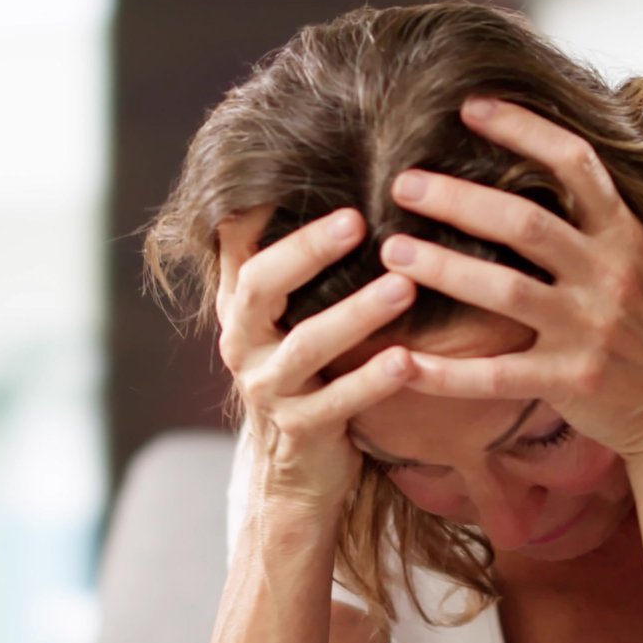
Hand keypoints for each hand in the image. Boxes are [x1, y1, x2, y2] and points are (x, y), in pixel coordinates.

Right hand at [216, 205, 419, 523]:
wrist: (296, 475)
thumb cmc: (308, 378)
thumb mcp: (289, 321)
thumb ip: (297, 268)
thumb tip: (342, 189)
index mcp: (241, 306)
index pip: (234, 243)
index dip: (256, 206)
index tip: (296, 166)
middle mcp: (243, 342)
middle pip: (260, 285)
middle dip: (308, 251)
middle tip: (358, 221)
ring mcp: (268, 388)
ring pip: (306, 345)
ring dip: (356, 313)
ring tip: (403, 288)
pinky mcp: (300, 430)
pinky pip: (337, 401)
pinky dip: (372, 380)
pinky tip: (408, 360)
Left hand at [382, 97, 642, 465]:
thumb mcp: (639, 261)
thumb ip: (592, 222)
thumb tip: (538, 165)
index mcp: (624, 234)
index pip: (575, 162)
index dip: (523, 129)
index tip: (470, 107)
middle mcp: (609, 273)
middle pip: (524, 222)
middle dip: (458, 199)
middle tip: (402, 184)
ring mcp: (590, 328)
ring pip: (505, 290)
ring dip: (443, 267)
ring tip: (392, 253)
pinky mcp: (571, 380)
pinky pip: (496, 374)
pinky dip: (445, 372)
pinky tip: (400, 363)